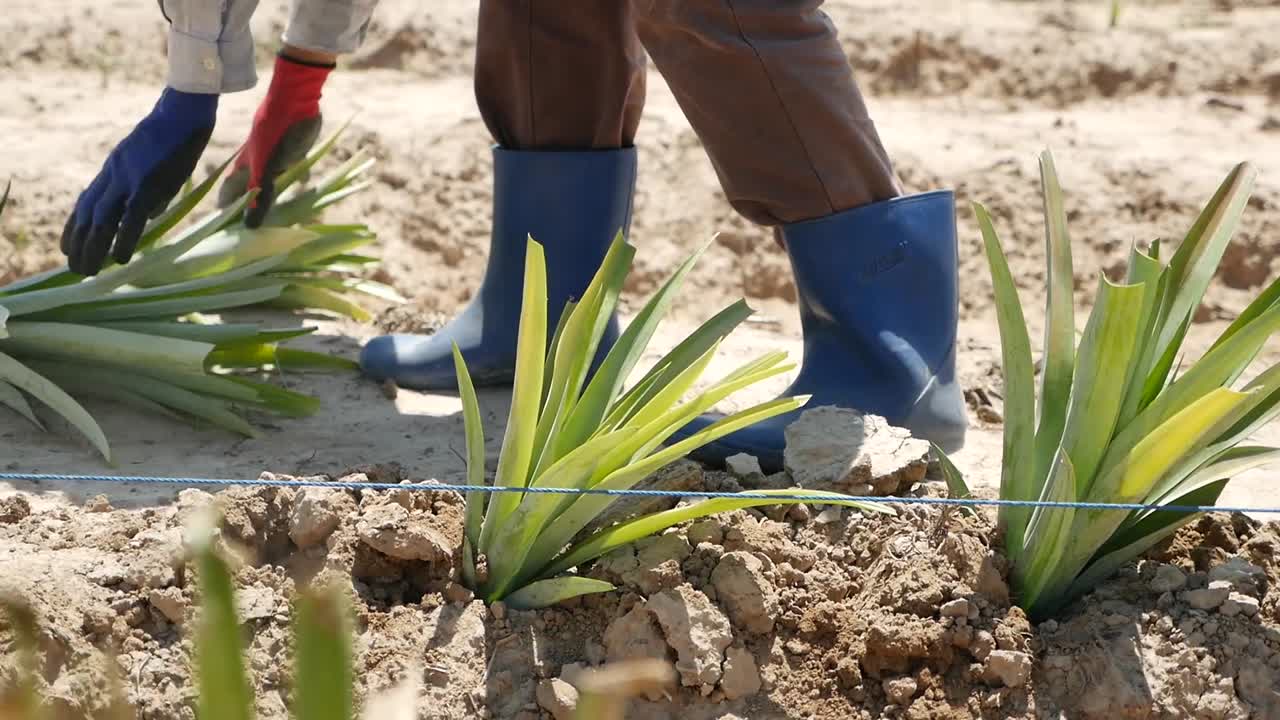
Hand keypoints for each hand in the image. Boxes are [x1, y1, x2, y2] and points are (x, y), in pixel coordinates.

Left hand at [61, 88, 216, 275]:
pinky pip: (131, 218)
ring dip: (92, 247)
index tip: (68, 247)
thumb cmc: (176, 136)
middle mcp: (114, 174)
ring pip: (101, 219)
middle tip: (74, 267)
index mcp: (114, 168)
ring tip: (87, 271)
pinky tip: (118, 259)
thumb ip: (149, 190)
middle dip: (78, 243)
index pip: (86, 202)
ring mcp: (128, 179)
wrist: (183, 113)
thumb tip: (149, 216)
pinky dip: (123, 240)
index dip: (74, 226)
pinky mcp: (147, 184)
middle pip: (87, 214)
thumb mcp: (154, 164)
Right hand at [218, 53, 332, 226]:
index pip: (229, 192)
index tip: (225, 232)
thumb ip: (261, 194)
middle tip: (254, 232)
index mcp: (244, 166)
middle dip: (251, 210)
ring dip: (275, 199)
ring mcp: (275, 157)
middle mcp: (256, 163)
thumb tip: (250, 226)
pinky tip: (306, 192)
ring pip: (272, 184)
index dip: (226, 211)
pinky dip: (300, 183)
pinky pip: (296, 171)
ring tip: (280, 218)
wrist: (297, 96)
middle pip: (250, 191)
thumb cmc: (277, 130)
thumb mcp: (267, 165)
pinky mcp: (294, 152)